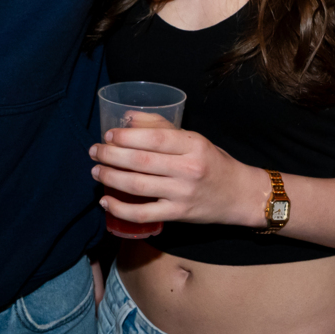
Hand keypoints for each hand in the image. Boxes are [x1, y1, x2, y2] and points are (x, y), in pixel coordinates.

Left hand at [91, 126, 267, 228]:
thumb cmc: (214, 163)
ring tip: (96, 170)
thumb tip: (129, 119)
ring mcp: (182, 194)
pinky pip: (143, 214)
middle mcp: (188, 169)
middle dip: (111, 155)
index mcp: (193, 145)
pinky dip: (120, 208)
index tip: (109, 135)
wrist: (239, 195)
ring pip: (137, 186)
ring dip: (111, 177)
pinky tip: (105, 200)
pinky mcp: (178, 214)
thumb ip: (163, 128)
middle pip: (141, 162)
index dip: (127, 136)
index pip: (154, 138)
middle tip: (95, 151)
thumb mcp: (195, 139)